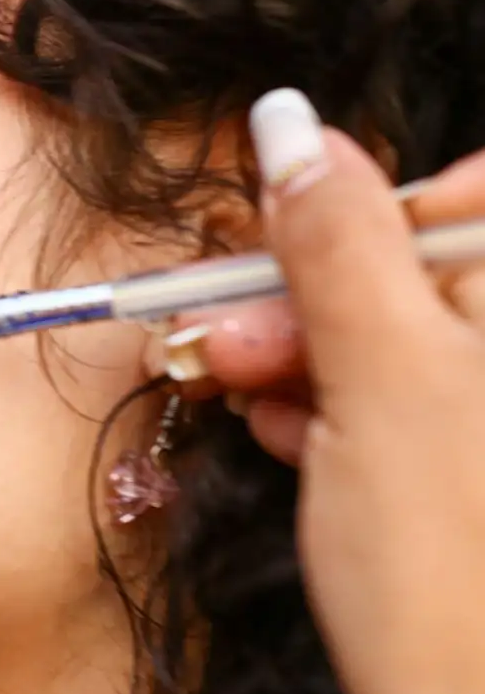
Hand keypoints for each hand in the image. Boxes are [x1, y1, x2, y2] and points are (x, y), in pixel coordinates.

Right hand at [154, 89, 484, 693]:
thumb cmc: (454, 570)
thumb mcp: (377, 376)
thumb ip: (336, 239)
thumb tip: (290, 123)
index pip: (471, 197)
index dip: (375, 205)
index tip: (293, 242)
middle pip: (418, 268)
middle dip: (311, 291)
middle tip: (233, 334)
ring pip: (394, 335)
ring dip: (303, 350)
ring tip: (244, 390)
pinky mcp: (469, 470)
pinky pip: (399, 399)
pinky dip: (330, 405)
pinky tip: (284, 427)